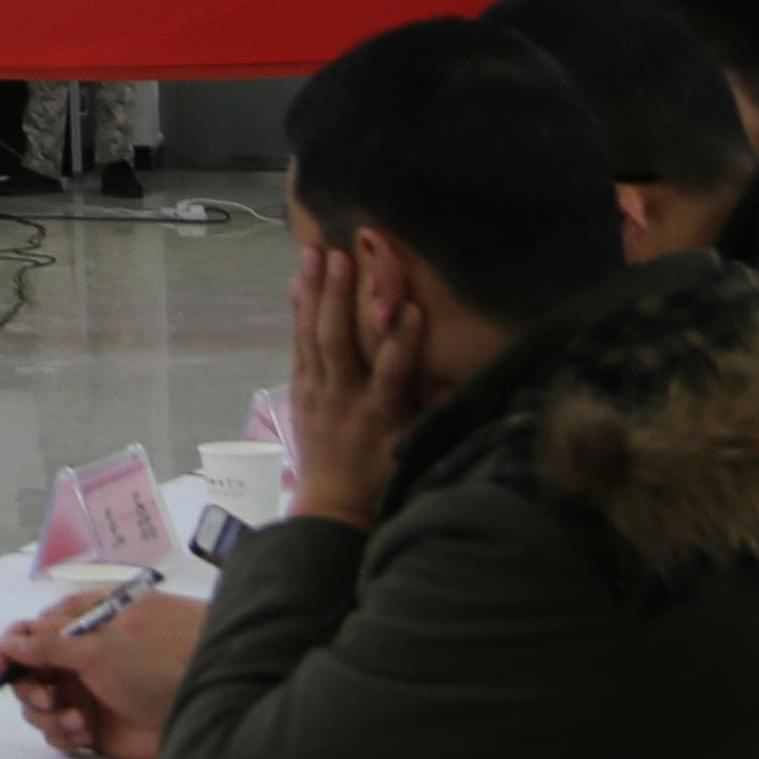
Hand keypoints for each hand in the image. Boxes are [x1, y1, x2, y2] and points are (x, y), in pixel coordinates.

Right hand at [0, 589, 195, 758]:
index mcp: (78, 631)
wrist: (199, 708)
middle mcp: (77, 663)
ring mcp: (84, 696)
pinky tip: (86, 734)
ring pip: (38, 707)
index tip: (3, 665)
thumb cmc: (153, 664)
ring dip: (47, 715)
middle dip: (29, 687)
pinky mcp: (92, 729)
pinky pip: (58, 734)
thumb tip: (10, 641)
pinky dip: (63, 735)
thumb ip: (49, 645)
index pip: (30, 633)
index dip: (12, 648)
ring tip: (77, 721)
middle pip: (28, 674)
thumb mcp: (98, 648)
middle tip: (47, 696)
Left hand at [287, 239, 431, 528]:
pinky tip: (299, 281)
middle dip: (340, 297)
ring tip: (315, 252)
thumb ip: (434, 409)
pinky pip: (298, 344)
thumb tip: (461, 371)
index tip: (413, 306)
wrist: (334, 505)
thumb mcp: (417, 447)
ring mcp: (317, 392)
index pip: (392, 372)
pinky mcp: (300, 389)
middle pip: (339, 343)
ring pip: (312, 336)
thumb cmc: (385, 473)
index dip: (402, 339)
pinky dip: (298, 312)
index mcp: (381, 415)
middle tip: (342, 255)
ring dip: (314, 292)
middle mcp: (345, 399)